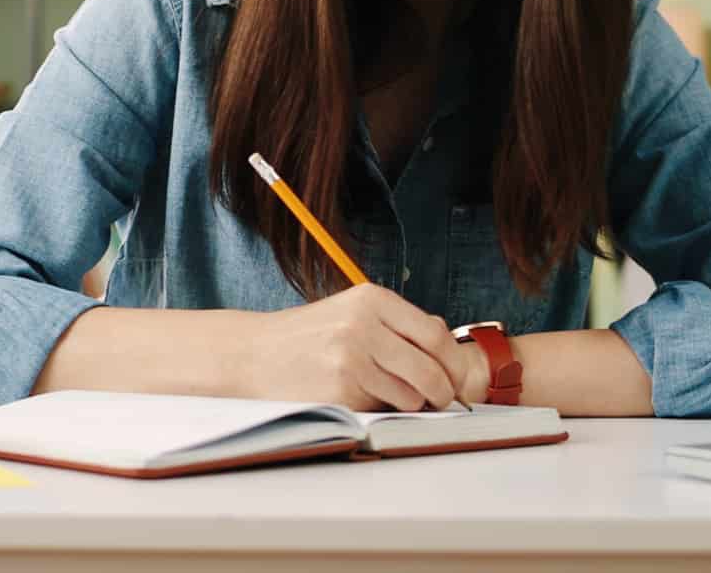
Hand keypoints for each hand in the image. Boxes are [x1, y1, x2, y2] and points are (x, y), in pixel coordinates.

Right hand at [236, 284, 474, 411]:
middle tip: (443, 400)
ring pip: (411, 394)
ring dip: (409, 403)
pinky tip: (358, 396)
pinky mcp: (341, 390)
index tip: (457, 378)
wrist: (253, 354)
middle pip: (430, 367)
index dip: (453, 362)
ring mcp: (352, 358)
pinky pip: (382, 409)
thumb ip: (396, 324)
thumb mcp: (351, 312)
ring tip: (384, 393)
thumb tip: (446, 342)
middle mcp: (363, 324)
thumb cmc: (307, 337)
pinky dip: (380, 410)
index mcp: (371, 299)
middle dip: (443, 391)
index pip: (434, 333)